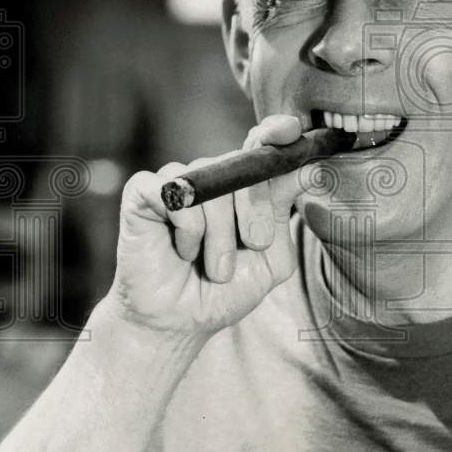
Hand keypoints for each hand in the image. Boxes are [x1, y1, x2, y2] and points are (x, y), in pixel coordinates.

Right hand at [103, 114, 304, 340]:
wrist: (180, 321)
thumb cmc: (225, 290)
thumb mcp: (271, 256)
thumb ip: (284, 213)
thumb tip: (308, 169)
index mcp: (242, 187)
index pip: (261, 147)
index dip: (274, 133)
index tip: (290, 130)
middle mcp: (210, 176)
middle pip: (242, 166)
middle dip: (255, 211)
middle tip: (253, 245)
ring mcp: (177, 181)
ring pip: (210, 183)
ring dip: (220, 236)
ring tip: (214, 267)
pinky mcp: (143, 192)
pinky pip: (175, 193)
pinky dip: (188, 228)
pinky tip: (182, 250)